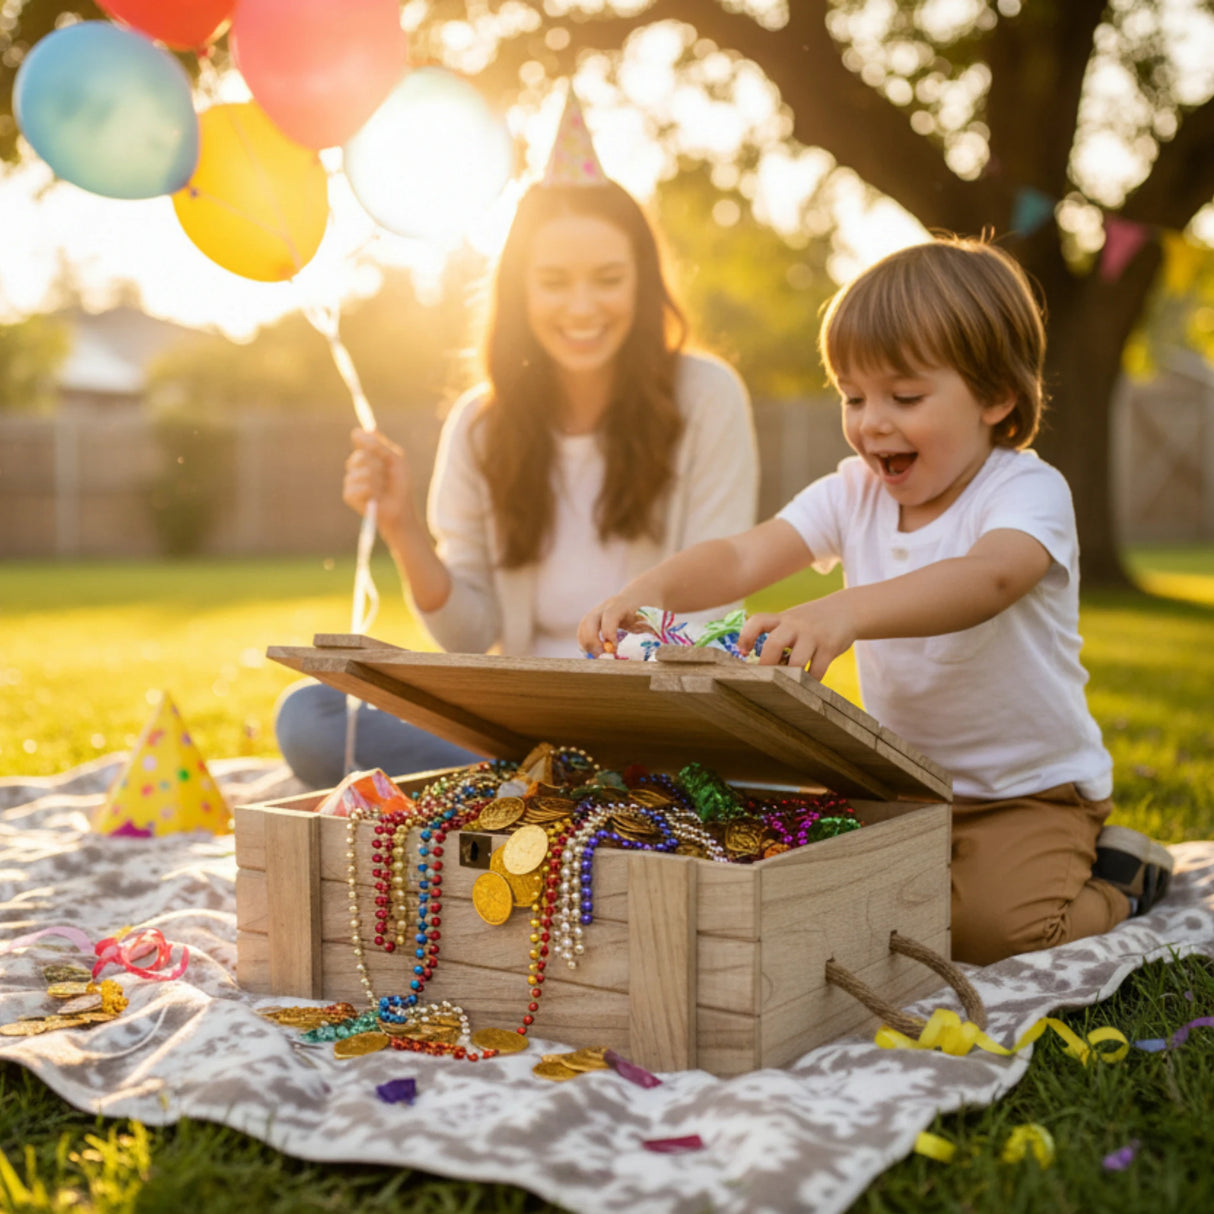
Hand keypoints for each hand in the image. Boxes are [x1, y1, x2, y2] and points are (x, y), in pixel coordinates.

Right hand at [343, 429, 412, 540]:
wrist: (401, 508)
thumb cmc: (400, 484)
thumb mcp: (396, 461)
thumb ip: (380, 445)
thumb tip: (361, 429)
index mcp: (368, 453)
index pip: (360, 437)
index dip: (367, 440)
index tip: (378, 447)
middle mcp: (357, 464)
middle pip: (360, 455)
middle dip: (377, 465)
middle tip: (386, 474)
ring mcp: (351, 480)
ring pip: (359, 472)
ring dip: (375, 481)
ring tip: (382, 488)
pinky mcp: (349, 495)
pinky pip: (355, 488)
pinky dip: (368, 492)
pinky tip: (375, 497)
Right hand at [577, 591, 650, 655]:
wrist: (642, 594)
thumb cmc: (650, 607)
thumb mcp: (655, 617)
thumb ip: (654, 631)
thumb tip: (657, 653)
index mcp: (621, 604)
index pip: (609, 617)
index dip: (608, 633)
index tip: (614, 650)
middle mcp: (605, 606)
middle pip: (589, 621)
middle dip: (592, 641)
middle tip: (603, 657)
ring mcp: (597, 612)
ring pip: (583, 626)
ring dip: (586, 644)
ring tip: (598, 658)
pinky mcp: (594, 619)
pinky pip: (583, 630)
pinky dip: (585, 643)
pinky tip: (595, 654)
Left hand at [737, 593, 857, 679]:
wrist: (847, 610)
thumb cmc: (812, 621)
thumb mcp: (792, 620)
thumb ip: (776, 634)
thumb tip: (754, 661)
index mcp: (782, 618)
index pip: (758, 621)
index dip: (746, 636)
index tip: (742, 652)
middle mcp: (796, 625)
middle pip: (773, 644)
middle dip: (766, 665)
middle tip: (763, 678)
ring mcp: (813, 635)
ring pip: (796, 662)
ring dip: (789, 677)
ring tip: (787, 685)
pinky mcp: (830, 647)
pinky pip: (816, 671)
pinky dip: (810, 682)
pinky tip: (807, 684)